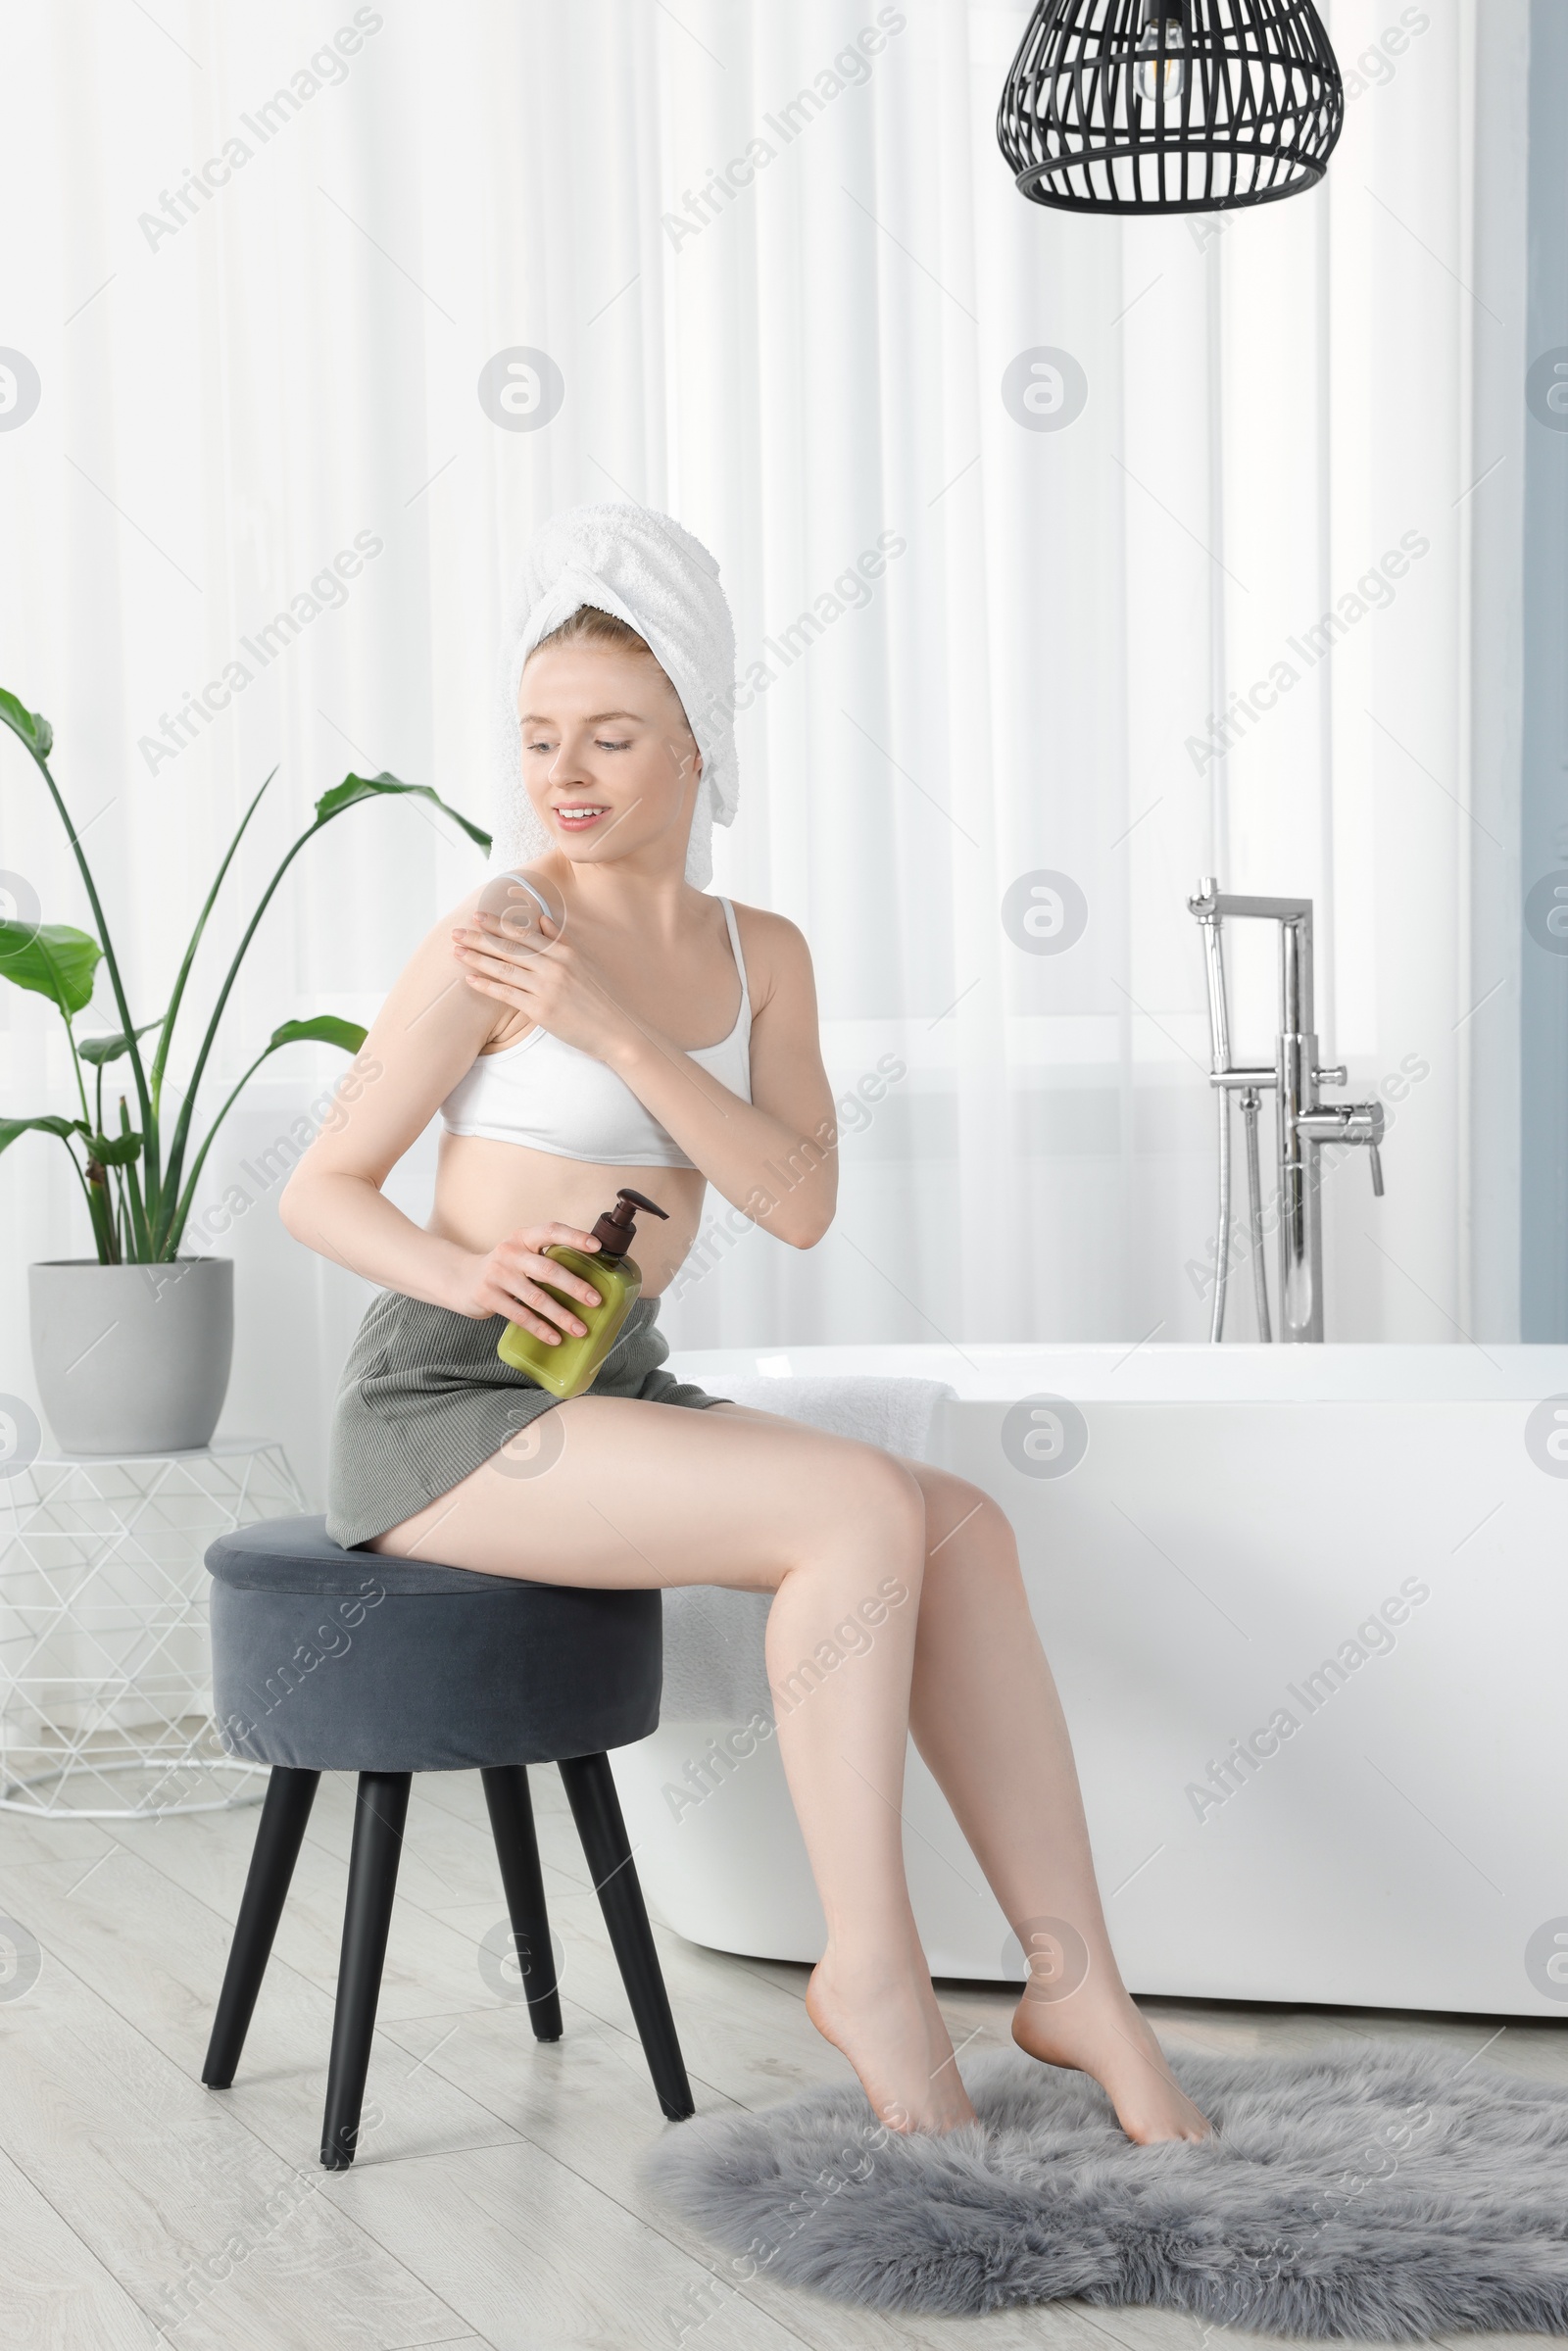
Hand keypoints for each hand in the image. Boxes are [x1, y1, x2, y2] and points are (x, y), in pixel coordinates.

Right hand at [451, 1222, 603, 1343]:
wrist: (460, 1279)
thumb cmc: (503, 1269)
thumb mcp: (520, 1254)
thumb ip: (545, 1259)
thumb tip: (589, 1279)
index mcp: (523, 1237)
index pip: (551, 1231)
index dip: (575, 1237)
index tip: (597, 1247)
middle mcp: (510, 1252)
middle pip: (548, 1269)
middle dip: (575, 1286)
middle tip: (596, 1300)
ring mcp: (497, 1274)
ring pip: (536, 1297)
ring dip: (561, 1315)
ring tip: (580, 1329)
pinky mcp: (488, 1296)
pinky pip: (519, 1315)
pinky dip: (540, 1328)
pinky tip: (555, 1338)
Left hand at [452, 908, 634, 1063]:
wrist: (615, 1030)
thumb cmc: (599, 998)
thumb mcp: (583, 963)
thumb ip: (560, 940)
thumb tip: (543, 919)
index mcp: (564, 952)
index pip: (524, 934)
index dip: (498, 925)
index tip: (477, 917)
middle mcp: (554, 966)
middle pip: (509, 948)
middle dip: (479, 938)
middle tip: (456, 932)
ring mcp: (547, 988)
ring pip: (504, 969)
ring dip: (477, 959)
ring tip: (456, 952)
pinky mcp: (541, 1010)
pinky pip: (508, 995)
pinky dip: (487, 986)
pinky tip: (470, 979)